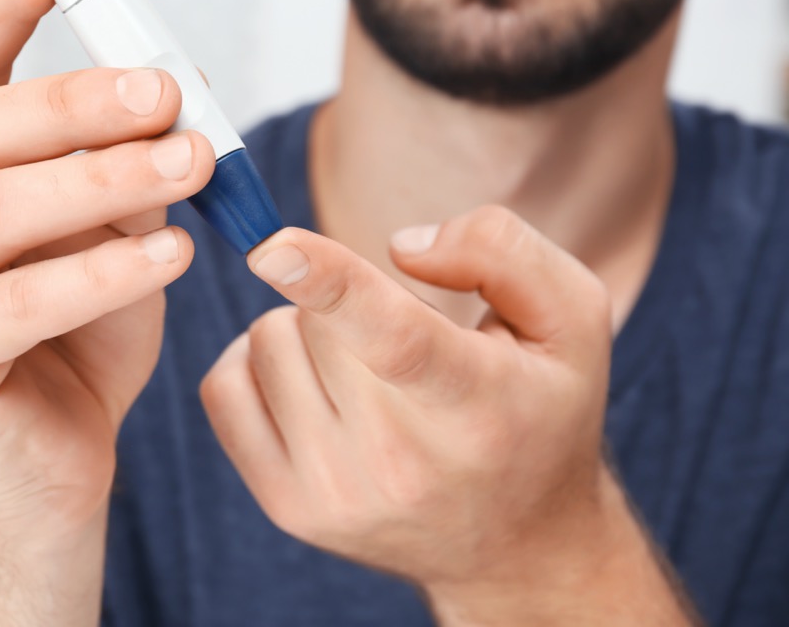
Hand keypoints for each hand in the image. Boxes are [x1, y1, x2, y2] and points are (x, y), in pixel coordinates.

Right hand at [0, 0, 214, 546]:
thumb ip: (115, 176)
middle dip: (78, 102)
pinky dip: (104, 272)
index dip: (8, 2)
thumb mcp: (104, 242)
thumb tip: (168, 96)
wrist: (39, 480)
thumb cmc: (73, 353)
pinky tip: (170, 254)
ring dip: (104, 180)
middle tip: (166, 93)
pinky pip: (19, 300)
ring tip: (189, 163)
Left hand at [201, 206, 618, 599]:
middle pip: (316, 321)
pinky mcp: (286, 507)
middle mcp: (399, 461)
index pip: (393, 339)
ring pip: (266, 343)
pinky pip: (223, 389)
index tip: (271, 245)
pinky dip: (255, 363)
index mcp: (475, 403)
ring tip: (362, 368)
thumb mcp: (570, 320)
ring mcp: (333, 492)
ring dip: (304, 330)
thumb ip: (501, 252)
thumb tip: (399, 248)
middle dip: (344, 299)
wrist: (517, 547)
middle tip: (398, 340)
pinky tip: (308, 380)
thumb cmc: (541, 411)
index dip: (329, 283)